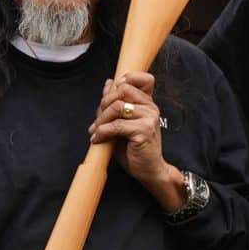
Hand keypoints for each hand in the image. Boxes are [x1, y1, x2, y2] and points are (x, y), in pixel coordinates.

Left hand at [89, 72, 181, 208]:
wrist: (149, 171)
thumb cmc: (135, 149)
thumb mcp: (122, 122)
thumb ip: (115, 103)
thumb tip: (108, 83)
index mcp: (148, 103)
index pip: (143, 78)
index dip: (126, 80)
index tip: (112, 95)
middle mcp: (151, 108)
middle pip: (123, 89)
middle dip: (105, 103)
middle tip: (99, 120)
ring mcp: (149, 118)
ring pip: (117, 106)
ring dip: (101, 120)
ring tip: (96, 131)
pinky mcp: (144, 131)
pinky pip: (116, 125)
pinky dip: (102, 132)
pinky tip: (98, 139)